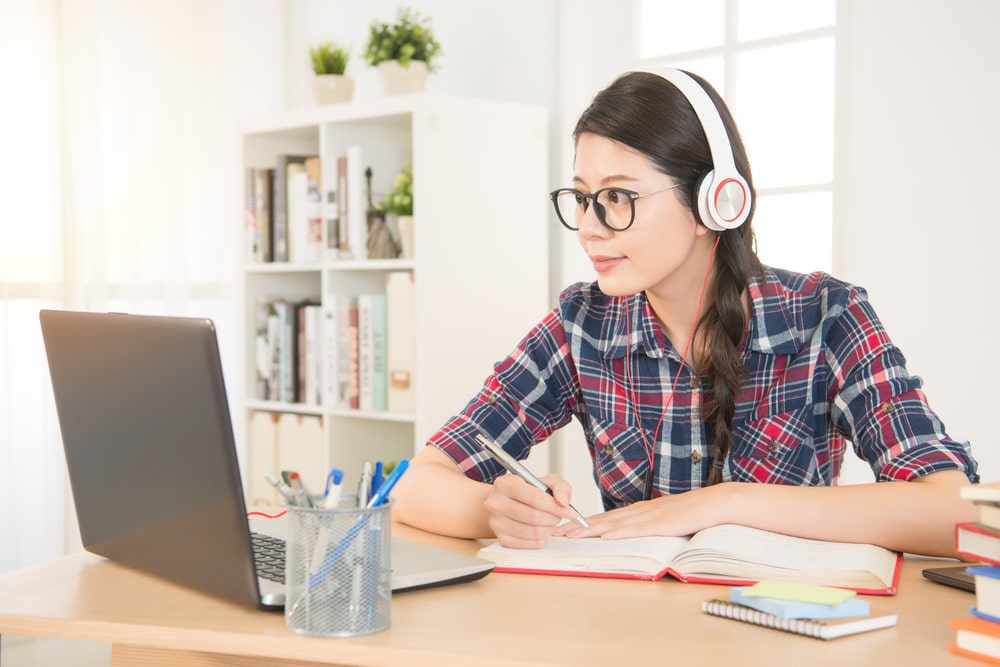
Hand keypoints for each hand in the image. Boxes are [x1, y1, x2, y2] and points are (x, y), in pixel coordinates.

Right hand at [483, 473, 582, 548]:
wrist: (505, 503)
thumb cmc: (526, 492)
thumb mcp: (544, 481)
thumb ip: (560, 487)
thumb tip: (563, 502)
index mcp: (506, 484)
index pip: (535, 498)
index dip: (556, 507)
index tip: (570, 512)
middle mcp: (496, 503)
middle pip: (535, 517)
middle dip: (554, 518)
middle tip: (559, 516)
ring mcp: (497, 523)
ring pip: (534, 532)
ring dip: (549, 529)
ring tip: (550, 521)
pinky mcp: (501, 538)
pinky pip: (530, 544)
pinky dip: (542, 538)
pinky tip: (542, 529)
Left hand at [552, 483, 729, 539]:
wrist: (715, 502)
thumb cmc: (692, 512)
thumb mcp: (664, 519)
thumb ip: (648, 525)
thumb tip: (631, 535)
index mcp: (640, 511)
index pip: (607, 518)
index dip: (584, 524)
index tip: (566, 529)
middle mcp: (640, 511)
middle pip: (604, 520)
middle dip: (579, 527)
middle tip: (557, 533)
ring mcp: (650, 516)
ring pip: (615, 524)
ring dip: (592, 530)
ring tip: (572, 535)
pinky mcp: (662, 523)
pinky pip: (638, 529)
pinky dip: (621, 533)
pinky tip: (607, 536)